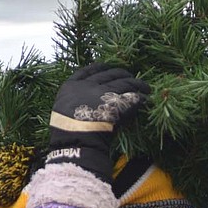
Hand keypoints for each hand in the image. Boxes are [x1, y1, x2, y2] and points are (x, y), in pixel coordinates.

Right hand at [45, 63, 150, 182]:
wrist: (76, 140)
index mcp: (72, 86)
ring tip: (145, 87)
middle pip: (109, 73)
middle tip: (130, 76)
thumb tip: (85, 103)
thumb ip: (74, 103)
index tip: (107, 66)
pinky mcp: (118, 103)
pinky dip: (140, 98)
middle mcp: (89, 85)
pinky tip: (145, 99)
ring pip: (125, 82)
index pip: (88, 70)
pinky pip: (133, 97)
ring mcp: (104, 92)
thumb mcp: (62, 112)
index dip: (100, 67)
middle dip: (122, 74)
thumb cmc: (66, 132)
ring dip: (137, 84)